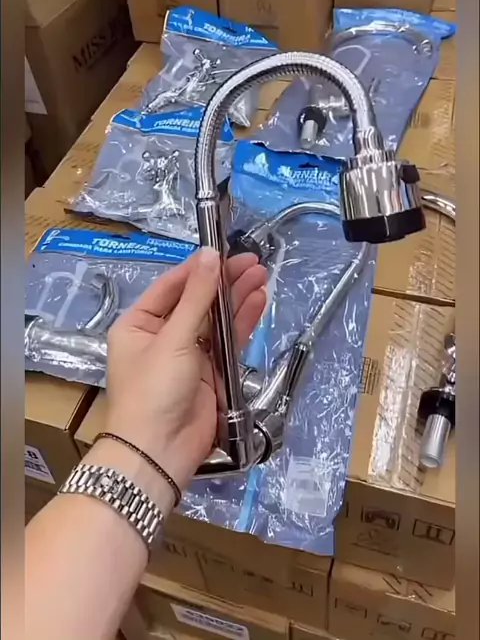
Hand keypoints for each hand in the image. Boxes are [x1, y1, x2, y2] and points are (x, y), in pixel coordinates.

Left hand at [105, 248, 266, 495]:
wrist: (159, 452)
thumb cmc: (154, 389)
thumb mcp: (174, 339)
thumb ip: (197, 297)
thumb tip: (209, 255)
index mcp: (138, 324)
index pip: (170, 286)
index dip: (198, 268)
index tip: (223, 250)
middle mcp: (161, 336)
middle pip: (196, 300)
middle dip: (223, 282)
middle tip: (252, 262)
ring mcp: (187, 355)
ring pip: (216, 319)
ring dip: (237, 299)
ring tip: (261, 275)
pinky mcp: (210, 373)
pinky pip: (228, 341)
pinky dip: (242, 323)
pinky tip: (258, 301)